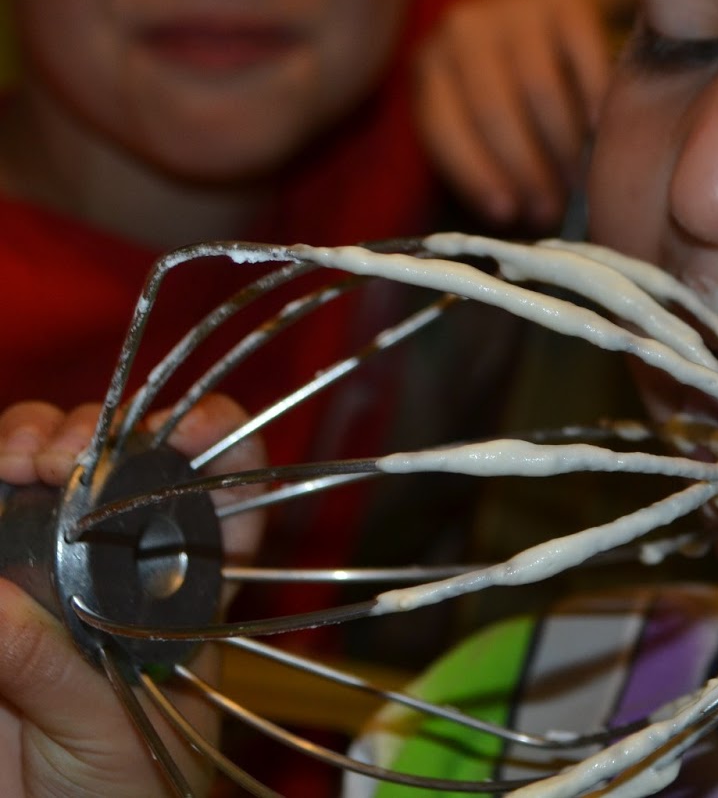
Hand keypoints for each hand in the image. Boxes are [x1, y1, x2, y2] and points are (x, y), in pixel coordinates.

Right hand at [0, 396, 265, 796]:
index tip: (187, 428)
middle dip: (94, 432)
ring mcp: (47, 560)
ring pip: (42, 462)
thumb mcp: (110, 728)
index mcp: (187, 582)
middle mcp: (120, 556)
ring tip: (17, 461)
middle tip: (63, 457)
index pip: (224, 486)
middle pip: (120, 454)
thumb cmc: (120, 787)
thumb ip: (52, 668)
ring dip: (30, 439)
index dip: (215, 439)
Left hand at [415, 0, 610, 228]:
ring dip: (562, 148)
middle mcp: (464, 29)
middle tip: (551, 210)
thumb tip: (516, 218)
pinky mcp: (565, 1)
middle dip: (526, 171)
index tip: (507, 215)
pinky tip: (601, 134)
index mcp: (431, 63)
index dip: (476, 175)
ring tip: (578, 183)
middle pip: (494, 112)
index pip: (445, 127)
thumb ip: (482, 147)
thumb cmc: (508, 68)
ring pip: (540, 92)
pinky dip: (595, 106)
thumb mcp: (476, 99)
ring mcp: (515, 9)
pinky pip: (584, 65)